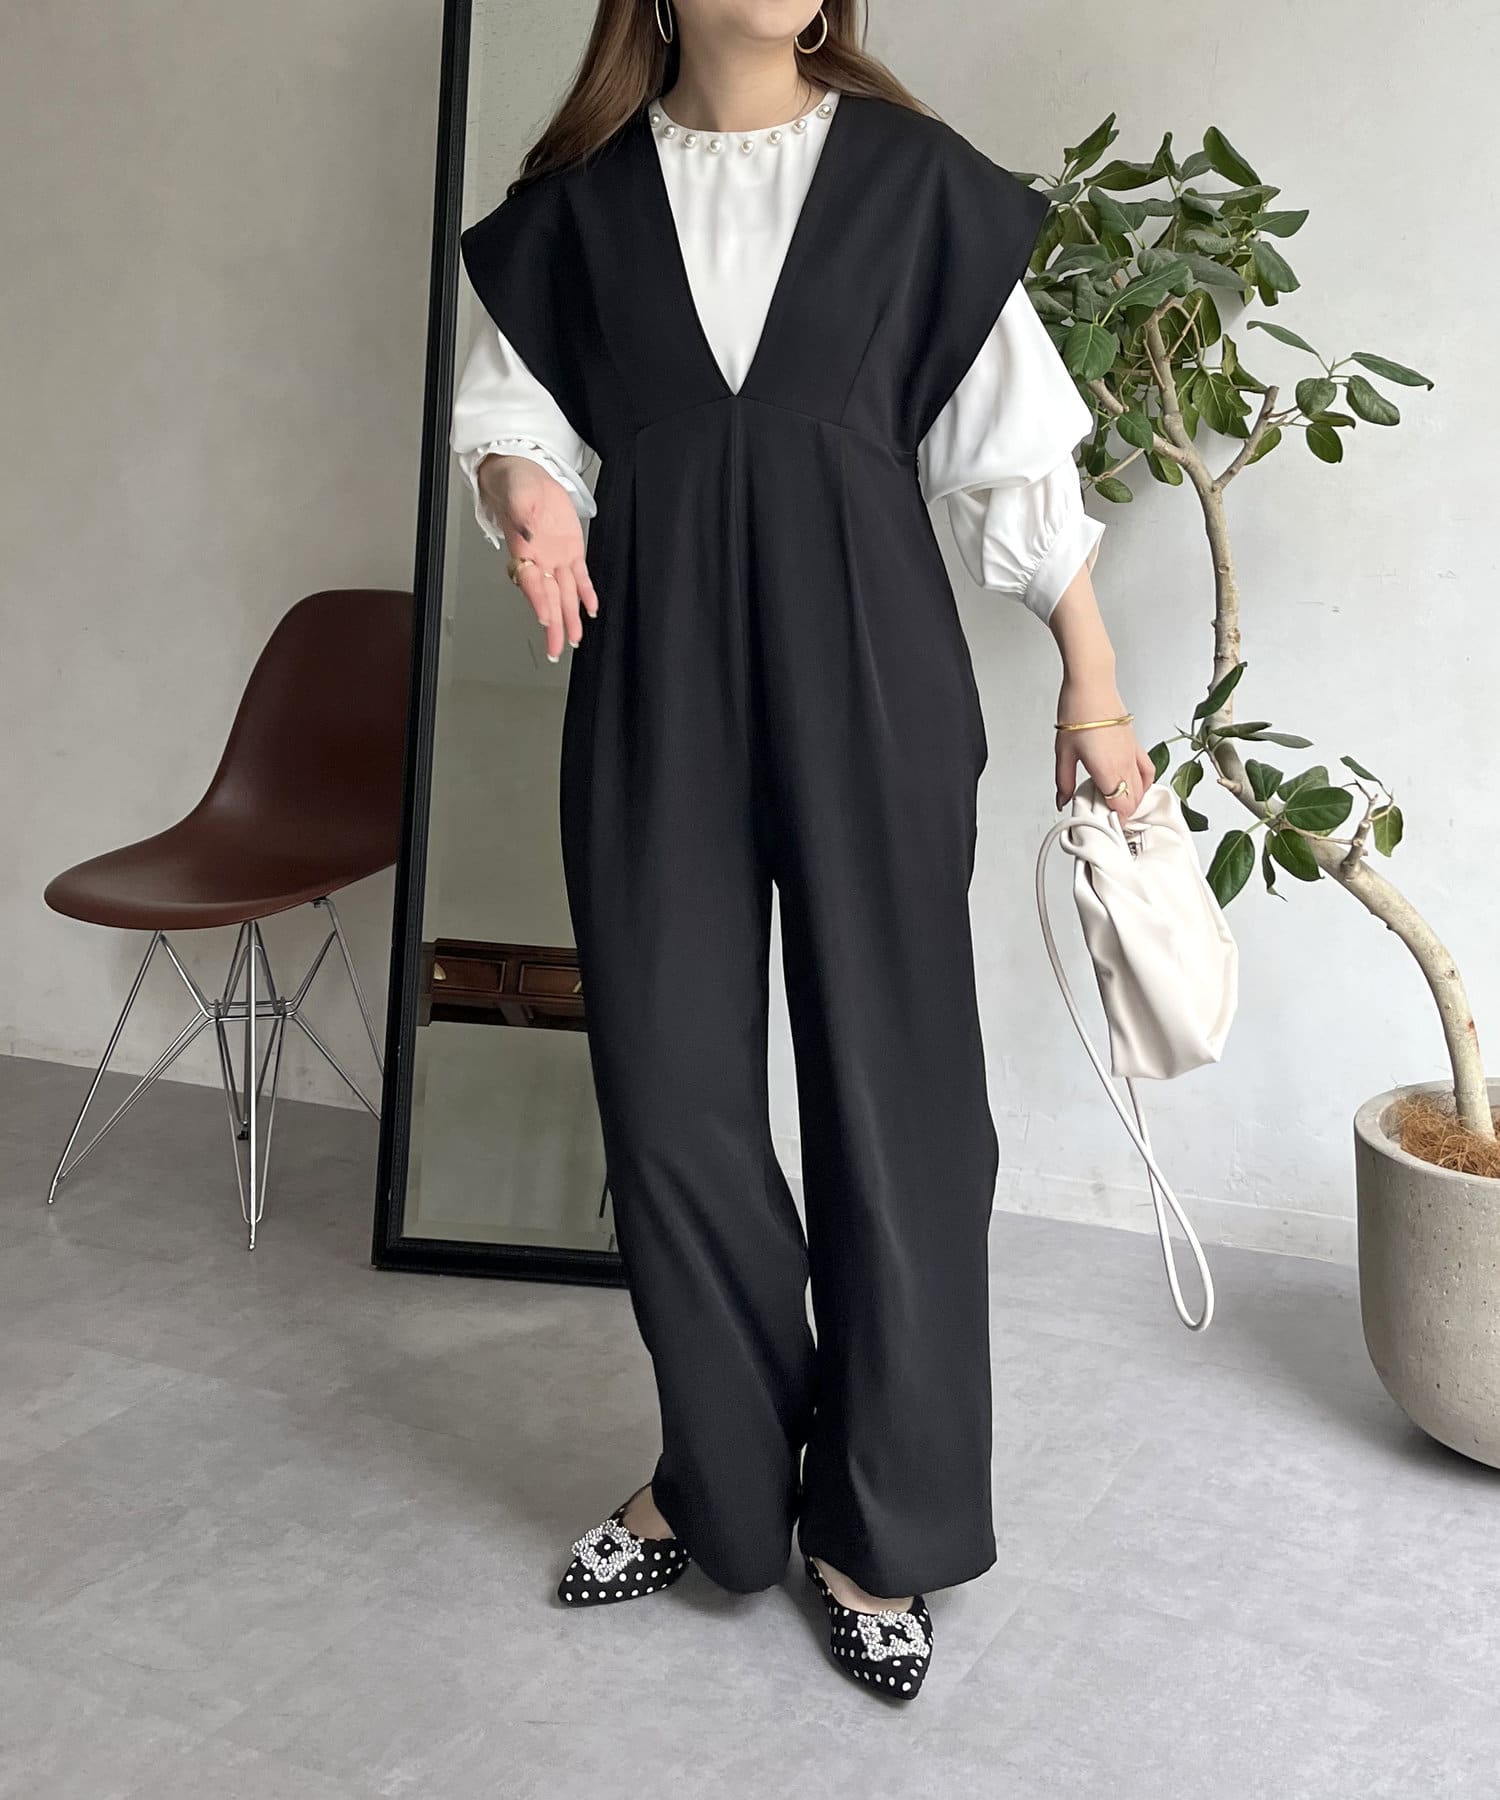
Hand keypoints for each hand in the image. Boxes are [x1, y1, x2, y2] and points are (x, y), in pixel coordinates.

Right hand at [478, 454, 597, 661]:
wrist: (526, 477)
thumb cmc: (516, 486)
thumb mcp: (517, 493)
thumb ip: (521, 513)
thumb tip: (527, 532)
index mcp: (524, 548)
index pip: (531, 581)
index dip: (538, 600)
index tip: (545, 618)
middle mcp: (540, 559)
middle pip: (547, 598)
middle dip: (553, 624)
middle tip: (556, 648)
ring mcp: (556, 558)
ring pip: (564, 594)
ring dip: (569, 618)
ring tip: (574, 640)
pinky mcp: (571, 551)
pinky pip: (580, 577)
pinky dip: (586, 595)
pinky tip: (591, 611)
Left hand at [1054, 680, 1155, 820]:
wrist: (1091, 684)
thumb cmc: (1078, 711)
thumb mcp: (1064, 752)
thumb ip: (1065, 781)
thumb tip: (1063, 800)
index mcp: (1107, 769)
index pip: (1120, 806)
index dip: (1115, 821)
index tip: (1105, 826)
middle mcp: (1124, 764)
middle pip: (1132, 801)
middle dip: (1122, 814)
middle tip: (1106, 818)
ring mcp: (1133, 754)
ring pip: (1142, 788)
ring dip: (1132, 801)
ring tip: (1116, 806)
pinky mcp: (1136, 745)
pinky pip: (1148, 770)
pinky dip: (1145, 783)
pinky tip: (1135, 787)